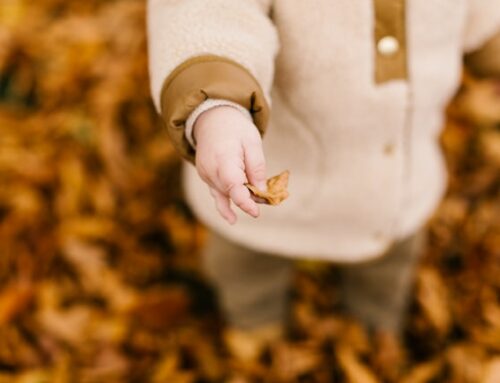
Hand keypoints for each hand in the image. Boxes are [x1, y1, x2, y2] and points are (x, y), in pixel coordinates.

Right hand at [193, 106, 266, 223]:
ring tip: (255, 209)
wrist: (212, 118)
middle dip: (249, 199)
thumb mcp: (252, 141)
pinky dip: (225, 204)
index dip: (245, 202)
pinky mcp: (205, 176)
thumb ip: (257, 166)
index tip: (256, 212)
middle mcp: (210, 169)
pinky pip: (216, 192)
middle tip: (269, 199)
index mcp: (223, 159)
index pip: (233, 187)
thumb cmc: (235, 128)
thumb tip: (261, 191)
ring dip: (240, 200)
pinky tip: (231, 218)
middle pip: (231, 192)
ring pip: (224, 194)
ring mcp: (205, 174)